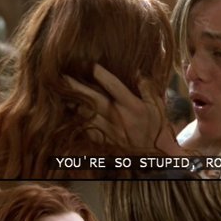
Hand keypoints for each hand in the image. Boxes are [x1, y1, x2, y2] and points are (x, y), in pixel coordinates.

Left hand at [65, 65, 181, 155]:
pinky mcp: (105, 142)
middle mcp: (119, 117)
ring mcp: (110, 131)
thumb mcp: (158, 108)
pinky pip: (87, 130)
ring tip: (62, 94)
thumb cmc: (157, 130)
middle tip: (63, 77)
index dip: (99, 73)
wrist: (154, 157)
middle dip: (77, 87)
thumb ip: (148, 89)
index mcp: (132, 106)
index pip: (113, 85)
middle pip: (94, 98)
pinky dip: (78, 121)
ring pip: (87, 114)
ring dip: (73, 103)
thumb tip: (138, 73)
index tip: (88, 64)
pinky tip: (70, 114)